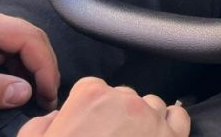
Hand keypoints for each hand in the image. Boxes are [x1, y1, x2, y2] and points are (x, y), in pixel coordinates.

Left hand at [0, 11, 59, 109]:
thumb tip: (25, 94)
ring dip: (33, 70)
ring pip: (20, 46)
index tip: (50, 92)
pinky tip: (22, 85)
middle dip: (44, 67)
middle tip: (49, 96)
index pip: (30, 37)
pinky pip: (7, 53)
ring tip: (40, 94)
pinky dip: (19, 70)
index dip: (46, 66)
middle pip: (29, 39)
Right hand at [18, 78, 190, 136]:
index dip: (83, 108)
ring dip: (140, 118)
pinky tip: (156, 134)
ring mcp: (153, 119)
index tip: (81, 126)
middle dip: (112, 113)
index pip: (89, 88)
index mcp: (91, 98)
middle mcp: (126, 101)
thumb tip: (56, 118)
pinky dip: (168, 123)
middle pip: (121, 95)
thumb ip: (42, 124)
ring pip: (150, 104)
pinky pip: (178, 117)